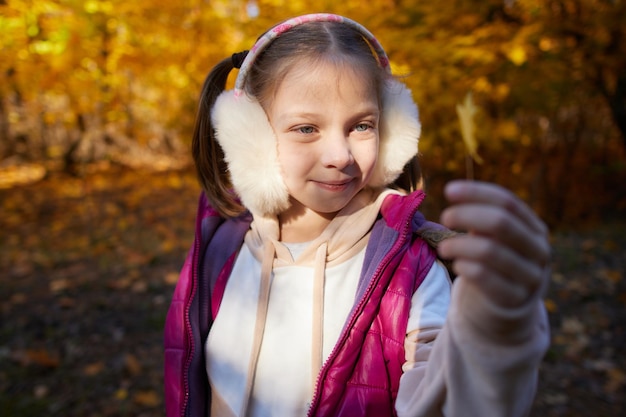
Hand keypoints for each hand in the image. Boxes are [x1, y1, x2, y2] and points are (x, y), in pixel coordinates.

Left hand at [437, 180, 550, 307]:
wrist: (506, 310)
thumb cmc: (496, 265)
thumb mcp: (495, 240)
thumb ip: (482, 218)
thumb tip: (454, 191)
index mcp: (536, 229)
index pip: (508, 202)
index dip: (477, 193)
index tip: (448, 190)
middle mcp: (539, 251)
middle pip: (501, 223)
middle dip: (467, 215)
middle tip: (445, 217)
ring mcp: (530, 276)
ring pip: (489, 251)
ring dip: (459, 245)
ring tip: (444, 247)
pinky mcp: (514, 299)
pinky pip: (484, 276)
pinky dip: (465, 266)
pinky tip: (458, 265)